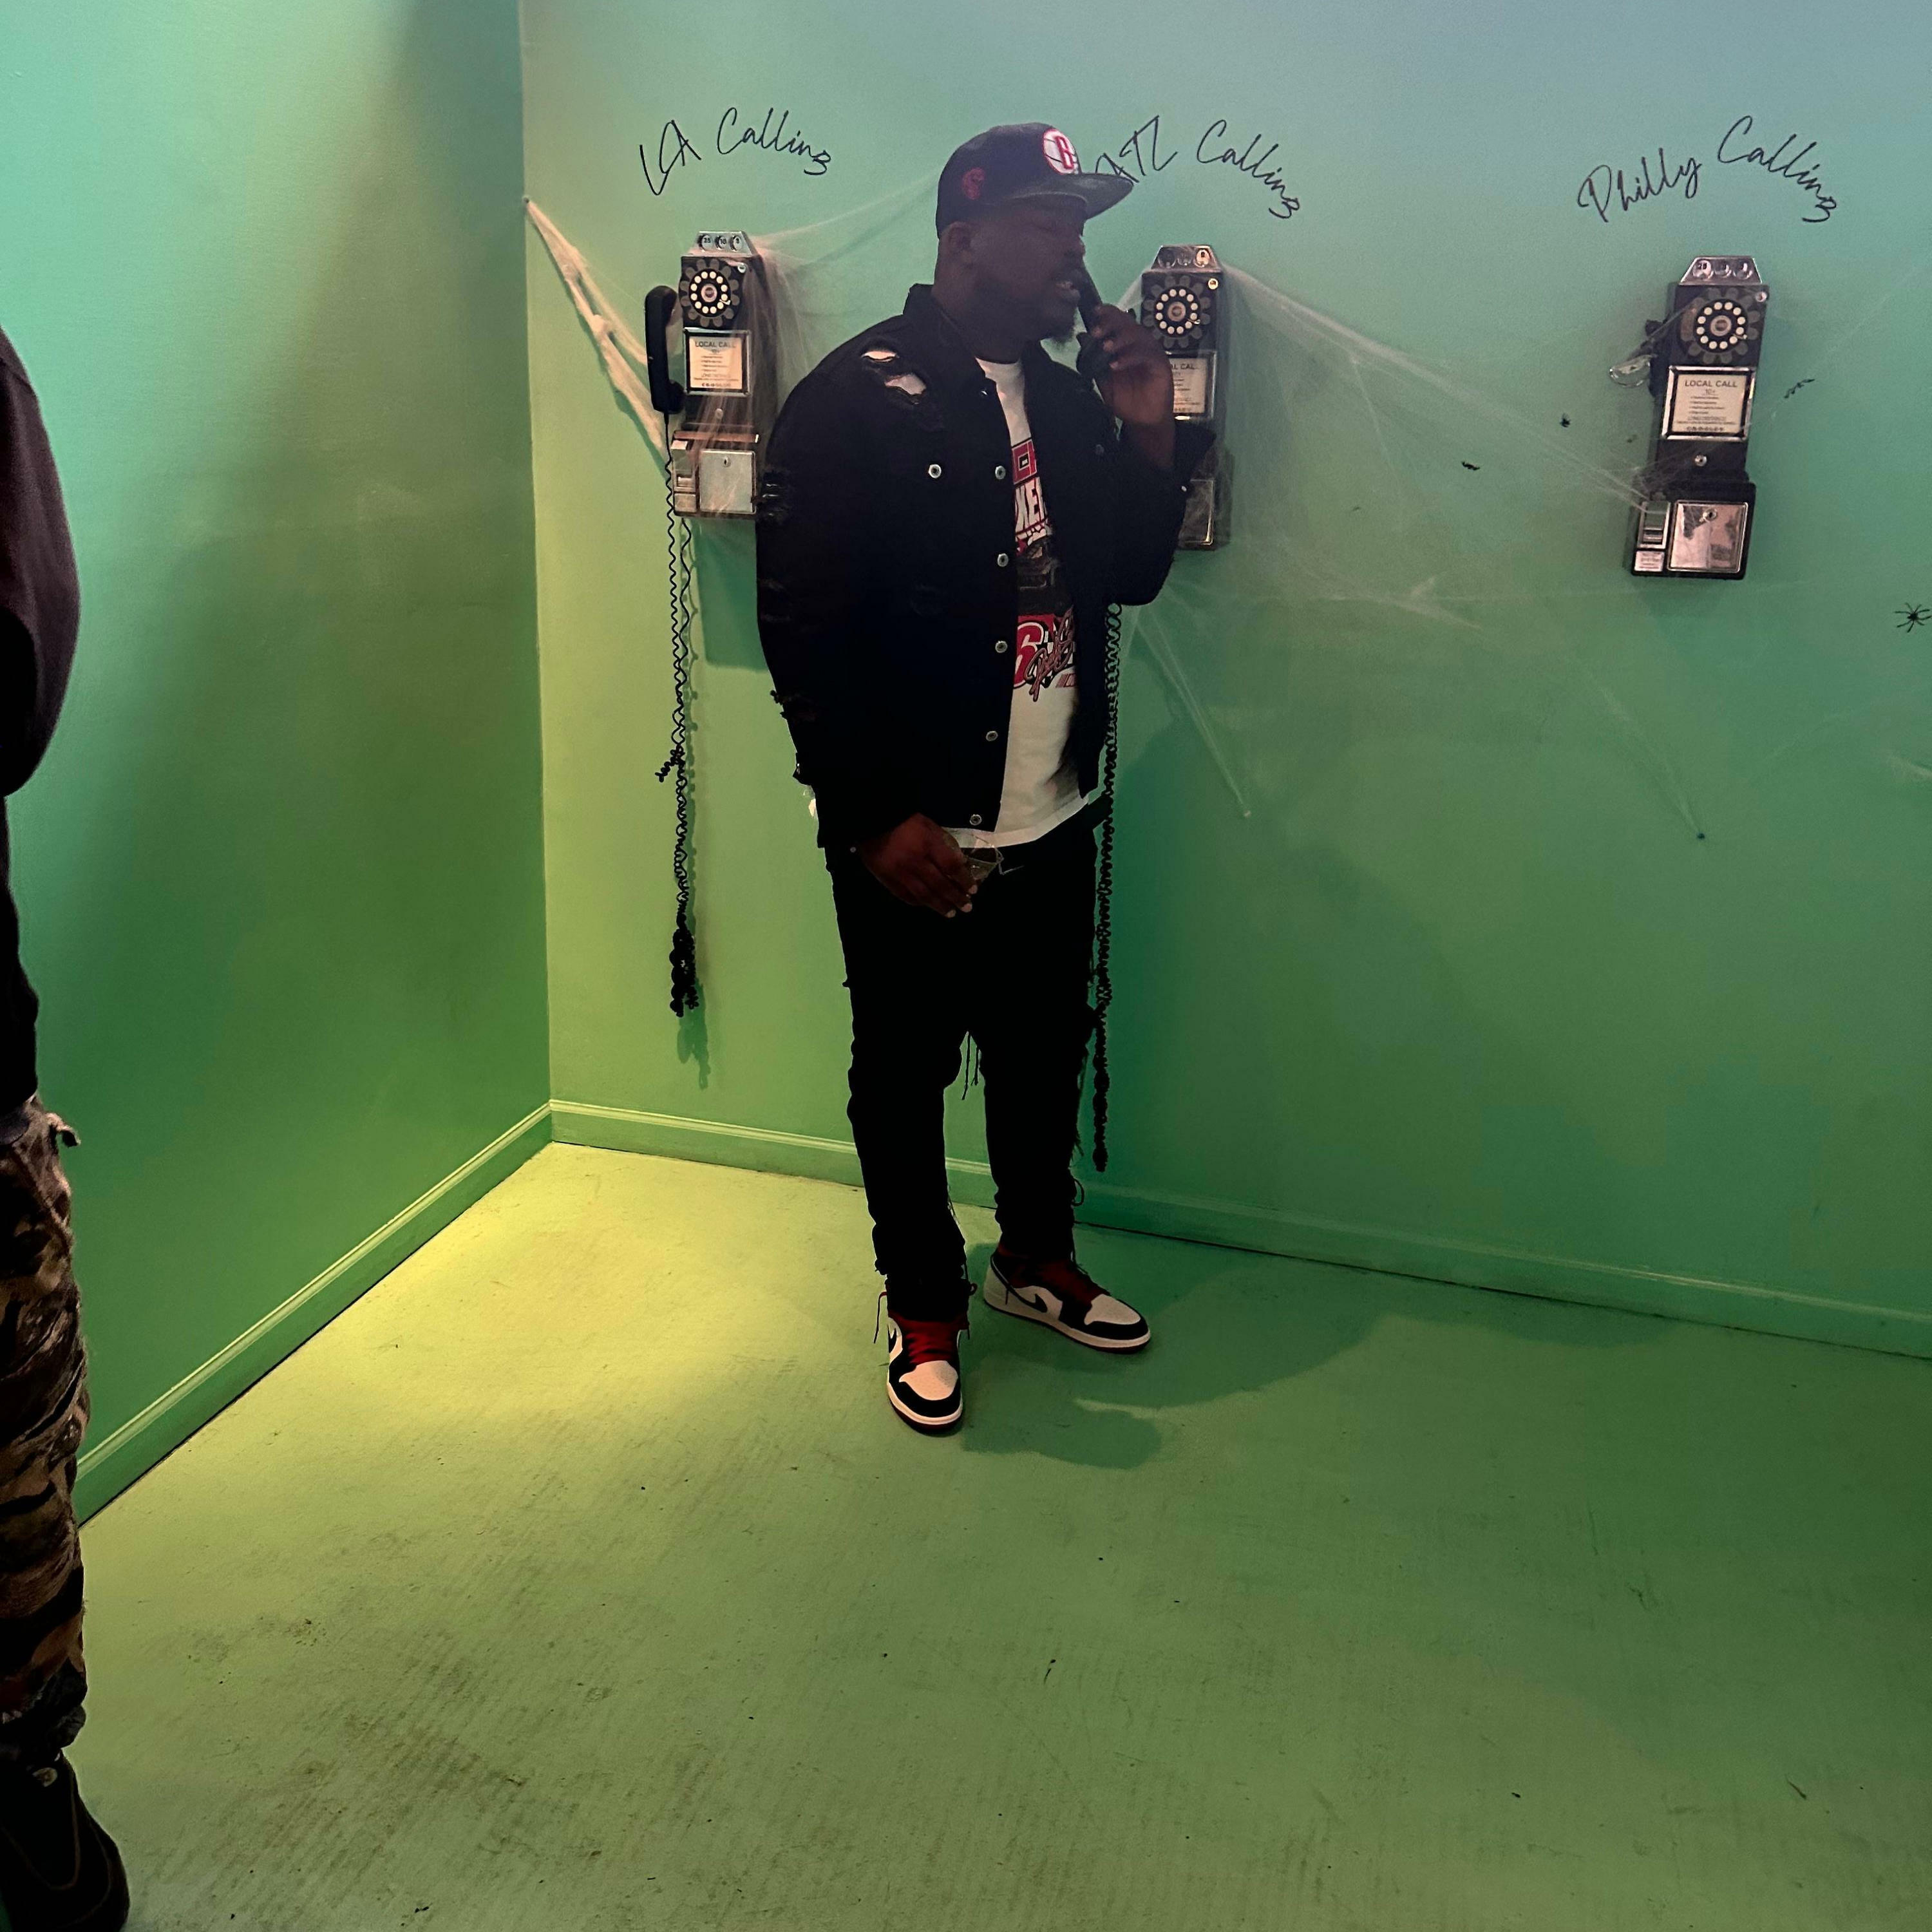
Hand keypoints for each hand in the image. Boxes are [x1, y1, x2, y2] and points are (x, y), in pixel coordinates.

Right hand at [857, 814, 979, 916]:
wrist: (873, 821)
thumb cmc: (905, 821)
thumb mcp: (929, 825)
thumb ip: (944, 843)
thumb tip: (959, 863)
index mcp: (928, 845)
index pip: (951, 866)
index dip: (964, 880)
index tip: (973, 890)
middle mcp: (916, 862)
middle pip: (939, 884)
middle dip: (955, 898)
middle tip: (967, 907)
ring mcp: (901, 873)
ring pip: (923, 895)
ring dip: (939, 906)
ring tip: (950, 914)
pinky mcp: (888, 879)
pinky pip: (905, 895)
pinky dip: (918, 902)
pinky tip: (927, 906)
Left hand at [1080, 303, 1176, 464]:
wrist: (1142, 421)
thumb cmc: (1126, 399)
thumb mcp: (1104, 379)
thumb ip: (1094, 359)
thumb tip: (1081, 336)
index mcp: (1128, 343)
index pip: (1120, 320)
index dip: (1109, 313)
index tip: (1094, 312)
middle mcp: (1141, 344)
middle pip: (1129, 324)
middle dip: (1111, 324)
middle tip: (1097, 333)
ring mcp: (1152, 353)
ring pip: (1138, 336)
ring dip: (1120, 339)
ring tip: (1105, 348)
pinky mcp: (1161, 365)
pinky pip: (1146, 355)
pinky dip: (1130, 358)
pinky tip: (1115, 365)